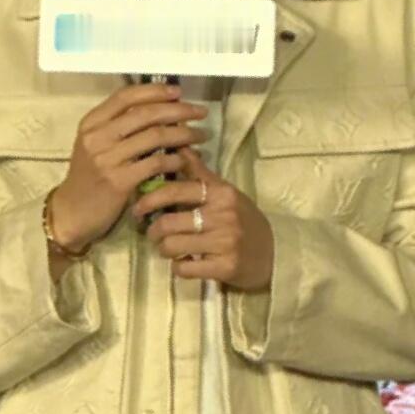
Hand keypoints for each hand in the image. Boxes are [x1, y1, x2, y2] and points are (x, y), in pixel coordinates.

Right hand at [50, 83, 208, 252]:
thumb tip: (162, 108)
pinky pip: (155, 163)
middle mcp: (97, 136)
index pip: (126, 96)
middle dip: (178, 110)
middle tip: (201, 112)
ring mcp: (107, 158)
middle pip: (146, 114)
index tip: (179, 91)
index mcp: (91, 122)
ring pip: (155, 136)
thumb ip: (120, 126)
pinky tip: (186, 159)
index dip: (155, 91)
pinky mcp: (119, 181)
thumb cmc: (89, 176)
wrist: (72, 212)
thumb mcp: (97, 144)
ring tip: (201, 136)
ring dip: (184, 134)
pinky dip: (175, 159)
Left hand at [131, 146, 274, 290]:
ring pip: (173, 246)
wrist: (275, 252)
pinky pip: (185, 269)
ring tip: (169, 248)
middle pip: (168, 222)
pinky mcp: (225, 267)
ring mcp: (225, 242)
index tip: (139, 207)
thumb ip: (199, 172)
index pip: (175, 190)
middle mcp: (224, 216)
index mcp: (221, 193)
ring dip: (165, 250)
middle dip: (153, 230)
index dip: (150, 198)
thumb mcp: (225, 192)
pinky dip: (179, 268)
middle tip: (152, 232)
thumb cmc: (244, 220)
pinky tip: (186, 263)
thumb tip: (177, 144)